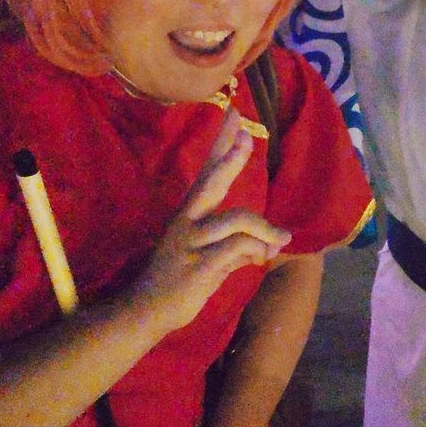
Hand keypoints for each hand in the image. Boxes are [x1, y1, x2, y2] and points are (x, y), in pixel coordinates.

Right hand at [132, 107, 290, 334]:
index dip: (223, 144)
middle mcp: (188, 221)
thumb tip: (271, 245)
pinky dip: (256, 251)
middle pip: (211, 181)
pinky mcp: (198, 264)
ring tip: (280, 242)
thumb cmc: (181, 282)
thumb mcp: (213, 258)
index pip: (208, 171)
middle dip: (231, 157)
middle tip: (247, 135)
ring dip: (265, 230)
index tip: (235, 115)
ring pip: (238, 219)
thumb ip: (239, 248)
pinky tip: (261, 258)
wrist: (146, 312)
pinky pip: (238, 247)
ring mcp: (192, 242)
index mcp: (191, 214)